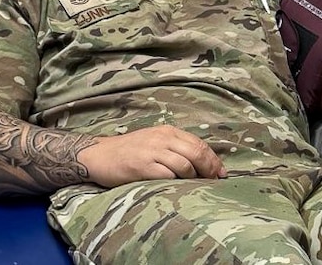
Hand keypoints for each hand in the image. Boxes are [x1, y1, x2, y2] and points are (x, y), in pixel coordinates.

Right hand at [79, 125, 225, 186]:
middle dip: (209, 169)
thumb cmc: (129, 151)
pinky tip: (178, 189)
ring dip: (194, 178)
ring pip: (184, 165)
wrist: (99, 155)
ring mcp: (152, 152)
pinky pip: (166, 176)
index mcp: (168, 131)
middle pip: (196, 153)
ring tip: (197, 187)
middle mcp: (162, 139)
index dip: (213, 159)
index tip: (221, 172)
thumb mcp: (155, 141)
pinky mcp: (142, 167)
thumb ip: (175, 147)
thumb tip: (201, 162)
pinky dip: (176, 183)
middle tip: (215, 181)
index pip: (198, 144)